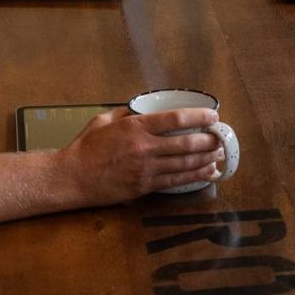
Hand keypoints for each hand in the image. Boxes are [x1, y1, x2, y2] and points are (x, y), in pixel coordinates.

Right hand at [58, 109, 228, 204]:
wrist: (73, 177)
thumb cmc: (86, 147)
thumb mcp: (104, 120)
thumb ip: (127, 113)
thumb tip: (144, 108)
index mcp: (136, 126)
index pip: (175, 119)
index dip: (198, 117)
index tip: (213, 116)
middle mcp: (145, 147)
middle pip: (186, 143)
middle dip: (208, 140)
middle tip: (222, 137)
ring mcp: (146, 169)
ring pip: (185, 164)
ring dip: (206, 158)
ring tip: (220, 154)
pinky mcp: (145, 186)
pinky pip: (175, 181)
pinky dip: (195, 177)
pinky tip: (207, 172)